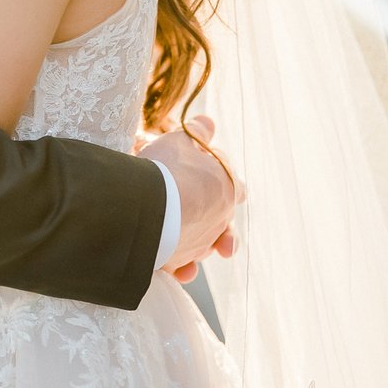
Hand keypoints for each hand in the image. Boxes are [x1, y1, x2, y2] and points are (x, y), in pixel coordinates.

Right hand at [137, 115, 243, 283]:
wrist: (149, 204)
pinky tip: (174, 260)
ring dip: (194, 239)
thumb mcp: (182, 139)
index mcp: (229, 189)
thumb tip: (208, 121)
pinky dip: (181, 266)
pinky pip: (183, 266)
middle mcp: (221, 220)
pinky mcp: (179, 260)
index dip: (223, 182)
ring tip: (176, 229)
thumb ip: (198, 131)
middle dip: (209, 214)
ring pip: (203, 244)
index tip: (207, 177)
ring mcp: (201, 242)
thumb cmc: (168, 167)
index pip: (237, 187)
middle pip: (223, 220)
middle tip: (191, 205)